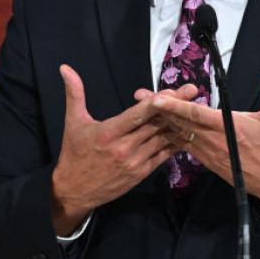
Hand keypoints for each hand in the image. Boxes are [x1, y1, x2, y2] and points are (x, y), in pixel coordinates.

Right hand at [50, 65, 195, 234]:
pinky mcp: (141, 173)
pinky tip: (185, 132)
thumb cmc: (74, 154)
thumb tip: (65, 67)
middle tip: (192, 91)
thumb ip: (74, 93)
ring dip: (178, 123)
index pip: (138, 114)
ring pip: (162, 138)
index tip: (173, 91)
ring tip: (194, 109)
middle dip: (175, 106)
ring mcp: (135, 162)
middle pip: (155, 123)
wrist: (74, 191)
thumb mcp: (73, 122)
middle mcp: (124, 147)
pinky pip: (163, 155)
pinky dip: (174, 143)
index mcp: (109, 132)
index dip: (157, 102)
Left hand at [144, 66, 259, 208]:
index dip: (174, 106)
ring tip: (146, 111)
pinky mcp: (210, 162)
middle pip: (181, 123)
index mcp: (228, 128)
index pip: (196, 114)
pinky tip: (166, 129)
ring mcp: (210, 153)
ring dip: (164, 122)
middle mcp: (214, 141)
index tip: (156, 99)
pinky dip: (175, 136)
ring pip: (182, 135)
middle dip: (160, 110)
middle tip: (140, 97)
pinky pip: (188, 146)